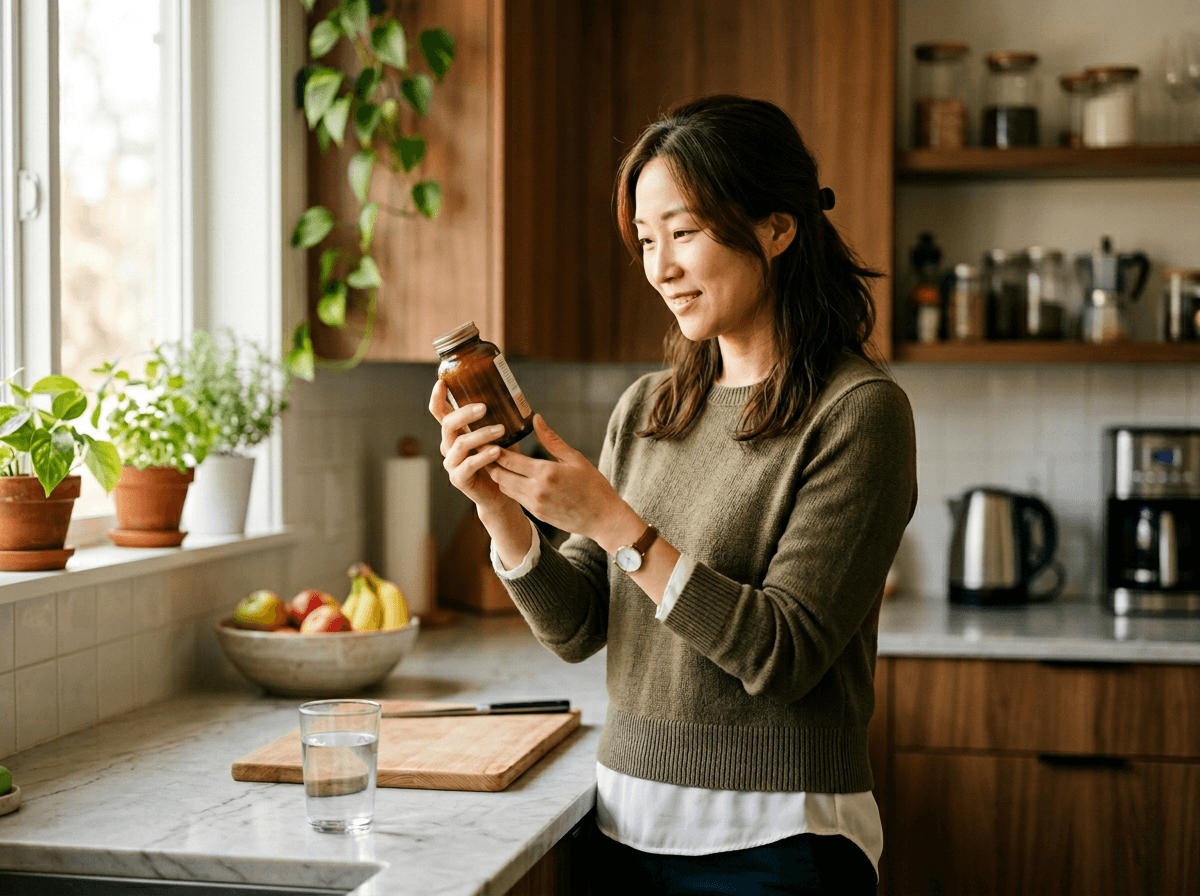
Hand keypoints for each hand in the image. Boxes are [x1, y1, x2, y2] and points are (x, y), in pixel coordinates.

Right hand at [428, 379, 511, 513]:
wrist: (500, 491)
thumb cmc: (500, 458)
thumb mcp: (500, 434)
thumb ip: (498, 418)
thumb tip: (510, 393)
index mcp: (455, 432)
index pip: (439, 412)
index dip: (437, 397)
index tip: (442, 382)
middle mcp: (448, 446)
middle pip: (447, 424)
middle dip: (465, 414)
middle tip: (485, 407)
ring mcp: (452, 463)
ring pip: (460, 444)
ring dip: (481, 435)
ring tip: (501, 430)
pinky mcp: (459, 479)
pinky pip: (468, 465)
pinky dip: (483, 456)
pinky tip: (497, 451)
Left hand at [488, 415, 641, 550]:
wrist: (603, 519)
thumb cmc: (593, 485)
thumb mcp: (575, 458)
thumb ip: (551, 440)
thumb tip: (536, 418)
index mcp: (546, 472)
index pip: (508, 459)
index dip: (493, 448)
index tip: (486, 438)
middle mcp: (536, 490)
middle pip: (499, 474)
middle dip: (489, 462)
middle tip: (484, 449)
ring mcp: (534, 504)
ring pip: (504, 487)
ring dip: (498, 475)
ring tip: (494, 461)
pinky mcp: (536, 514)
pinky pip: (515, 498)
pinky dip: (509, 486)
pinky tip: (511, 476)